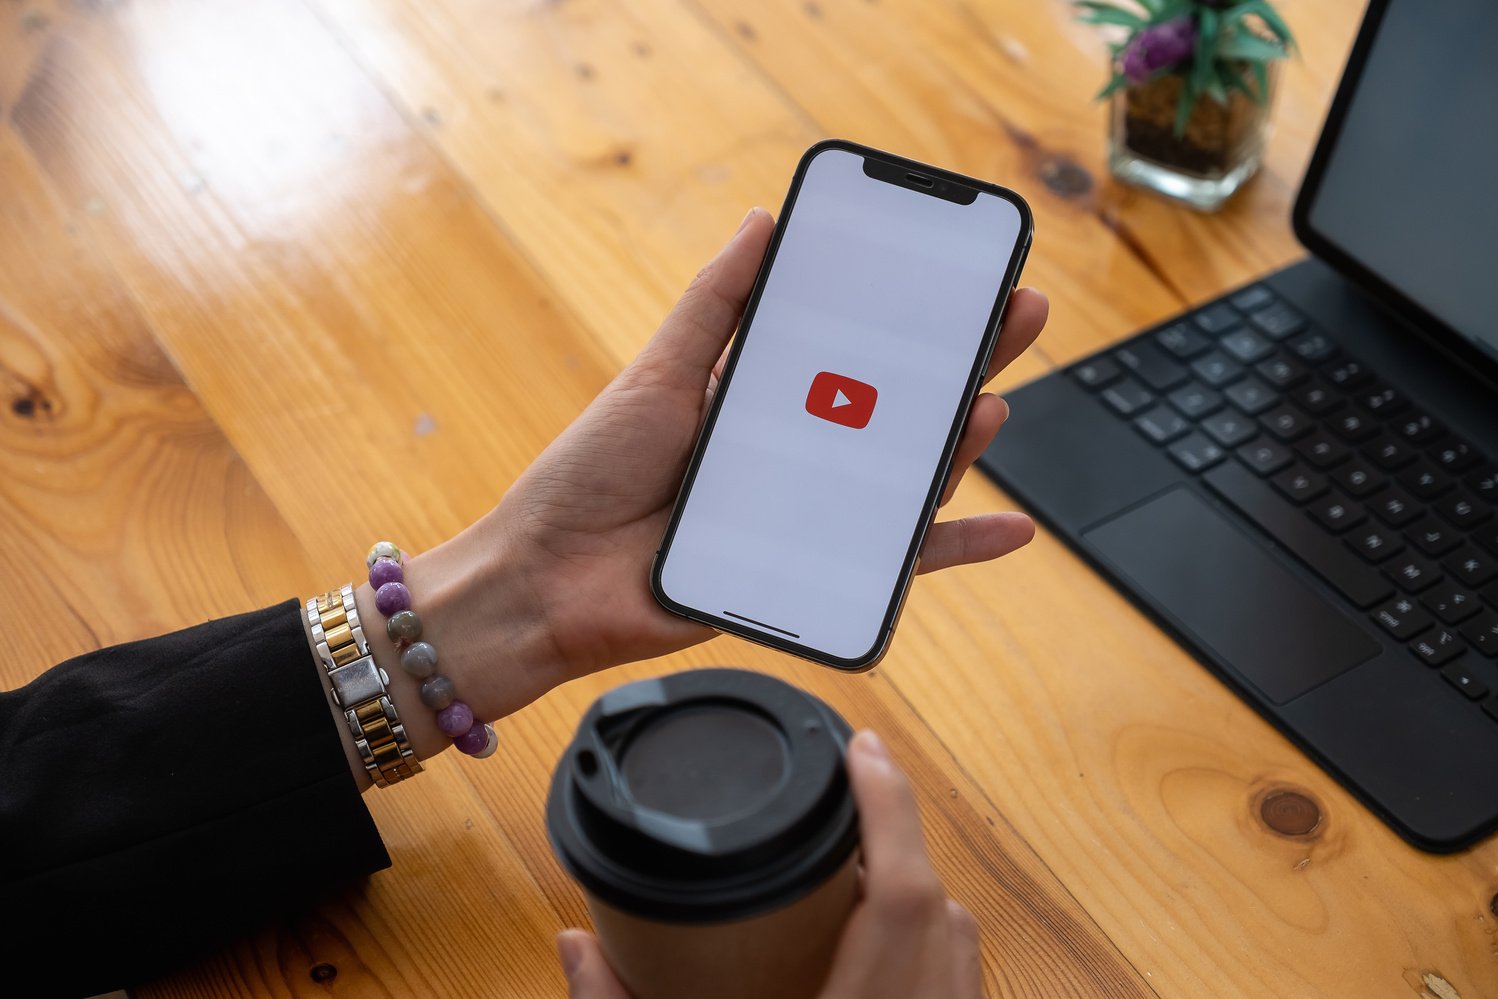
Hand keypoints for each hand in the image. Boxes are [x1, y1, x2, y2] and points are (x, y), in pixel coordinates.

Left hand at [398, 208, 1047, 725]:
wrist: (548, 581)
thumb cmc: (590, 477)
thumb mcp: (657, 375)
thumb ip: (714, 308)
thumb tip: (763, 224)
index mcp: (763, 404)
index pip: (853, 353)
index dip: (908, 317)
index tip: (960, 273)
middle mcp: (796, 458)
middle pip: (897, 408)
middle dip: (962, 360)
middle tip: (1018, 313)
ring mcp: (807, 517)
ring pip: (906, 479)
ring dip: (961, 444)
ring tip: (994, 401)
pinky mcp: (810, 578)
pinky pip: (896, 566)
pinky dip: (954, 549)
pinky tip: (1010, 529)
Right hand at [556, 730, 983, 998]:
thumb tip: (573, 944)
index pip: (903, 898)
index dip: (892, 811)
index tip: (865, 751)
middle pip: (942, 911)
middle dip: (900, 841)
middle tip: (849, 794)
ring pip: (962, 950)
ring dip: (918, 895)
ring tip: (858, 864)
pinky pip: (957, 989)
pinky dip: (929, 947)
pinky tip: (874, 947)